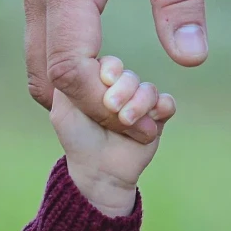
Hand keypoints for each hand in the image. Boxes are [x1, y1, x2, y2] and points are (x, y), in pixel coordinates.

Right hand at [24, 0, 206, 144]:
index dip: (104, 108)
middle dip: (90, 112)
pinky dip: (74, 79)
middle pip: (46, 78)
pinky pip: (48, 50)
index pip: (69, 69)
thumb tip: (190, 58)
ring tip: (131, 105)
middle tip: (141, 124)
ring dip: (80, 99)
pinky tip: (113, 81)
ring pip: (40, 68)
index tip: (147, 124)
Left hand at [50, 56, 175, 216]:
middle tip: (112, 107)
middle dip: (124, 89)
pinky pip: (167, 103)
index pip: (111, 64)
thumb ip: (68, 81)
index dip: (110, 69)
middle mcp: (122, 92)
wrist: (99, 171)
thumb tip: (84, 58)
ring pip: (149, 89)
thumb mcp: (63, 109)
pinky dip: (162, 107)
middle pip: (130, 76)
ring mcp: (141, 105)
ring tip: (126, 120)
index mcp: (99, 85)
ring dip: (139, 103)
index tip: (105, 80)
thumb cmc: (78, 140)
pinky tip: (152, 119)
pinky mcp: (157, 119)